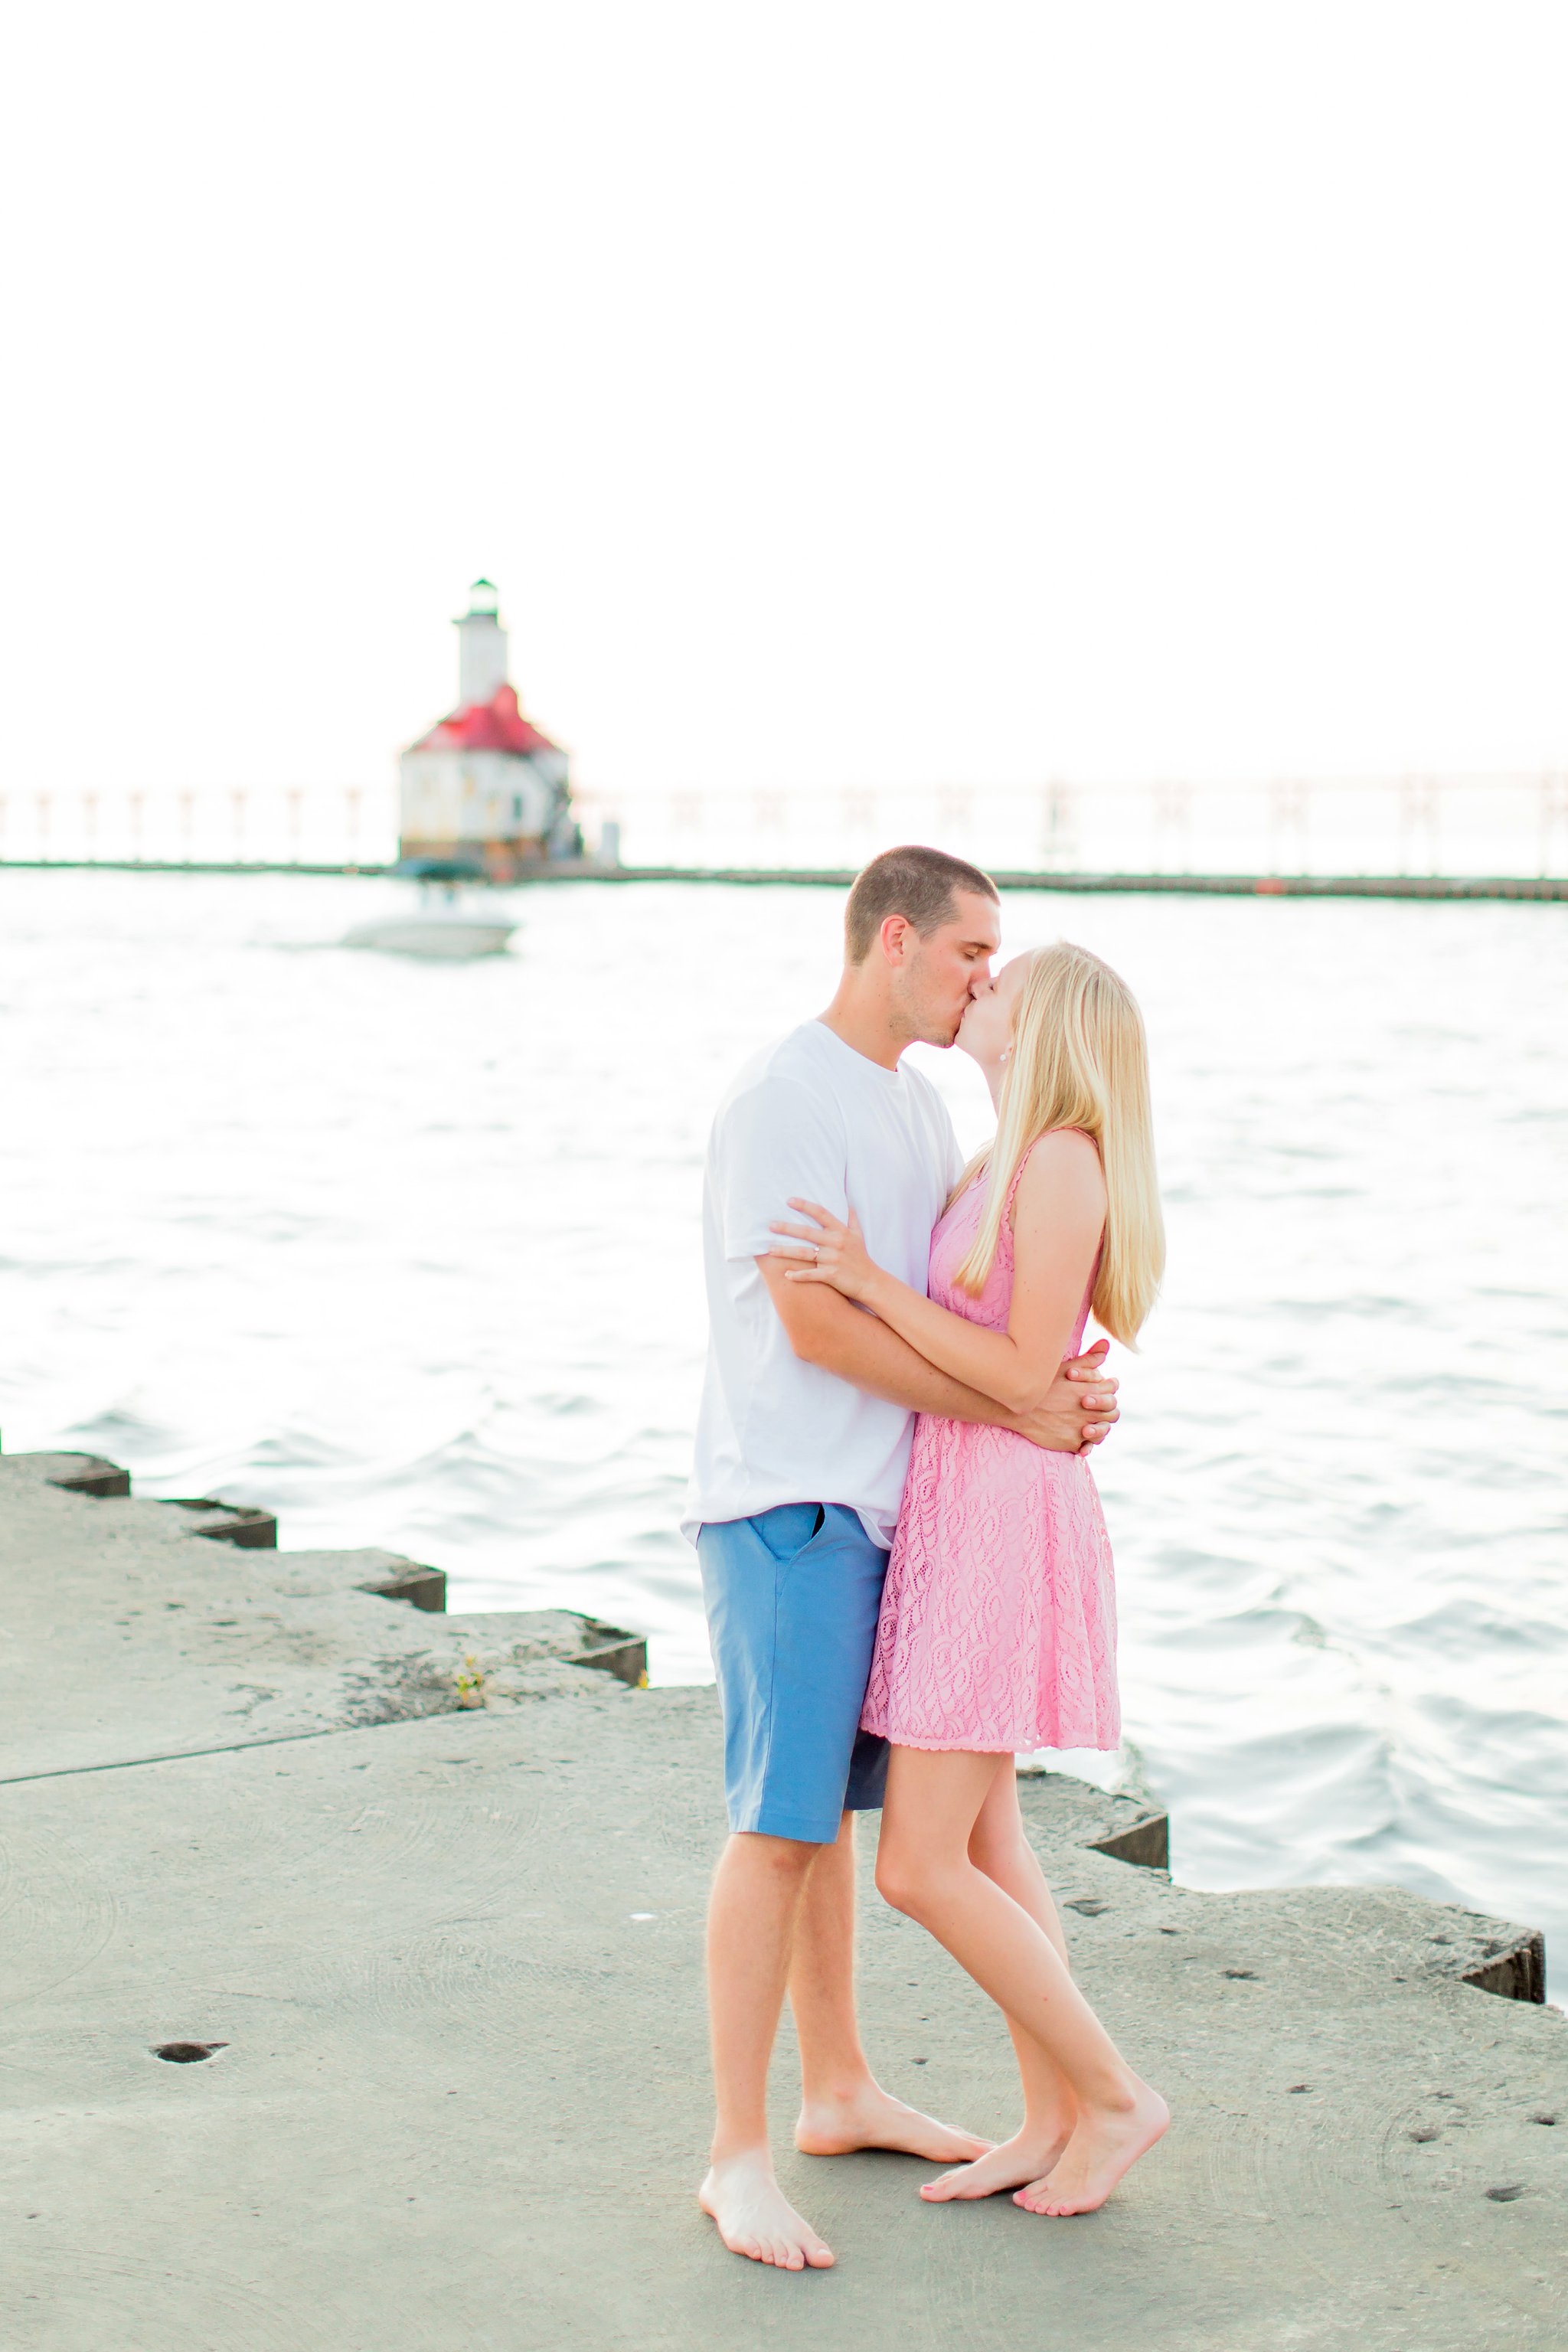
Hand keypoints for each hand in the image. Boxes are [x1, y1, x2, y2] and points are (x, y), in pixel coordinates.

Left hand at [768, 1199, 879, 1304]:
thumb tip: (848, 1202)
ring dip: (785, 1251)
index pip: (821, 1213)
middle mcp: (836, 1243)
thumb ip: (852, 1218)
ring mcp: (833, 1259)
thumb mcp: (859, 1235)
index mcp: (841, 1231)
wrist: (870, 1282)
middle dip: (787, 1228)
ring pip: (804, 1253)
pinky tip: (786, 1274)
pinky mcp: (831, 1275)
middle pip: (807, 1232)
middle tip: (770, 1225)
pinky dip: (798, 1275)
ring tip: (770, 1249)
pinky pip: (810, 1274)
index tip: (789, 1200)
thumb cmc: (861, 1257)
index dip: (805, 1205)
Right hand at [1012, 1339, 1119, 1453]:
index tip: (1101, 1388)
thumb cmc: (1040, 1385)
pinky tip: (1078, 1438)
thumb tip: (1106, 1344)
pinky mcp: (1072, 1442)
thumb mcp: (1064, 1367)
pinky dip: (1086, 1444)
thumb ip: (1088, 1359)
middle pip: (1112, 1412)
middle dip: (1106, 1409)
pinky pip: (1087, 1447)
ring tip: (1087, 1424)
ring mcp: (1082, 1428)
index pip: (1112, 1389)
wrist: (1018, 1408)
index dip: (1109, 1387)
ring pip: (1102, 1432)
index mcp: (1091, 1390)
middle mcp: (1090, 1411)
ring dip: (1099, 1428)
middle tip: (1093, 1407)